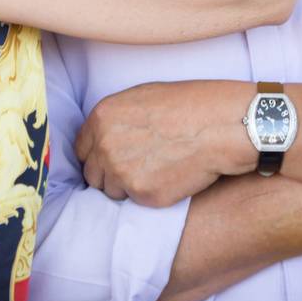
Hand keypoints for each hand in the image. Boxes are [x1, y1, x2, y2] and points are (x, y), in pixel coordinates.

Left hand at [76, 80, 254, 206]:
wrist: (219, 125)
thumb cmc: (188, 105)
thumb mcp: (141, 98)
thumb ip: (115, 119)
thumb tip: (105, 135)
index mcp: (101, 118)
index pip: (82, 149)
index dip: (97, 156)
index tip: (110, 160)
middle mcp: (104, 146)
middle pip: (92, 174)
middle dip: (109, 175)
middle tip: (135, 170)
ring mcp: (121, 172)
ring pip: (111, 192)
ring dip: (127, 188)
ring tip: (155, 173)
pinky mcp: (142, 194)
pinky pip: (136, 202)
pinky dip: (149, 195)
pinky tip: (168, 180)